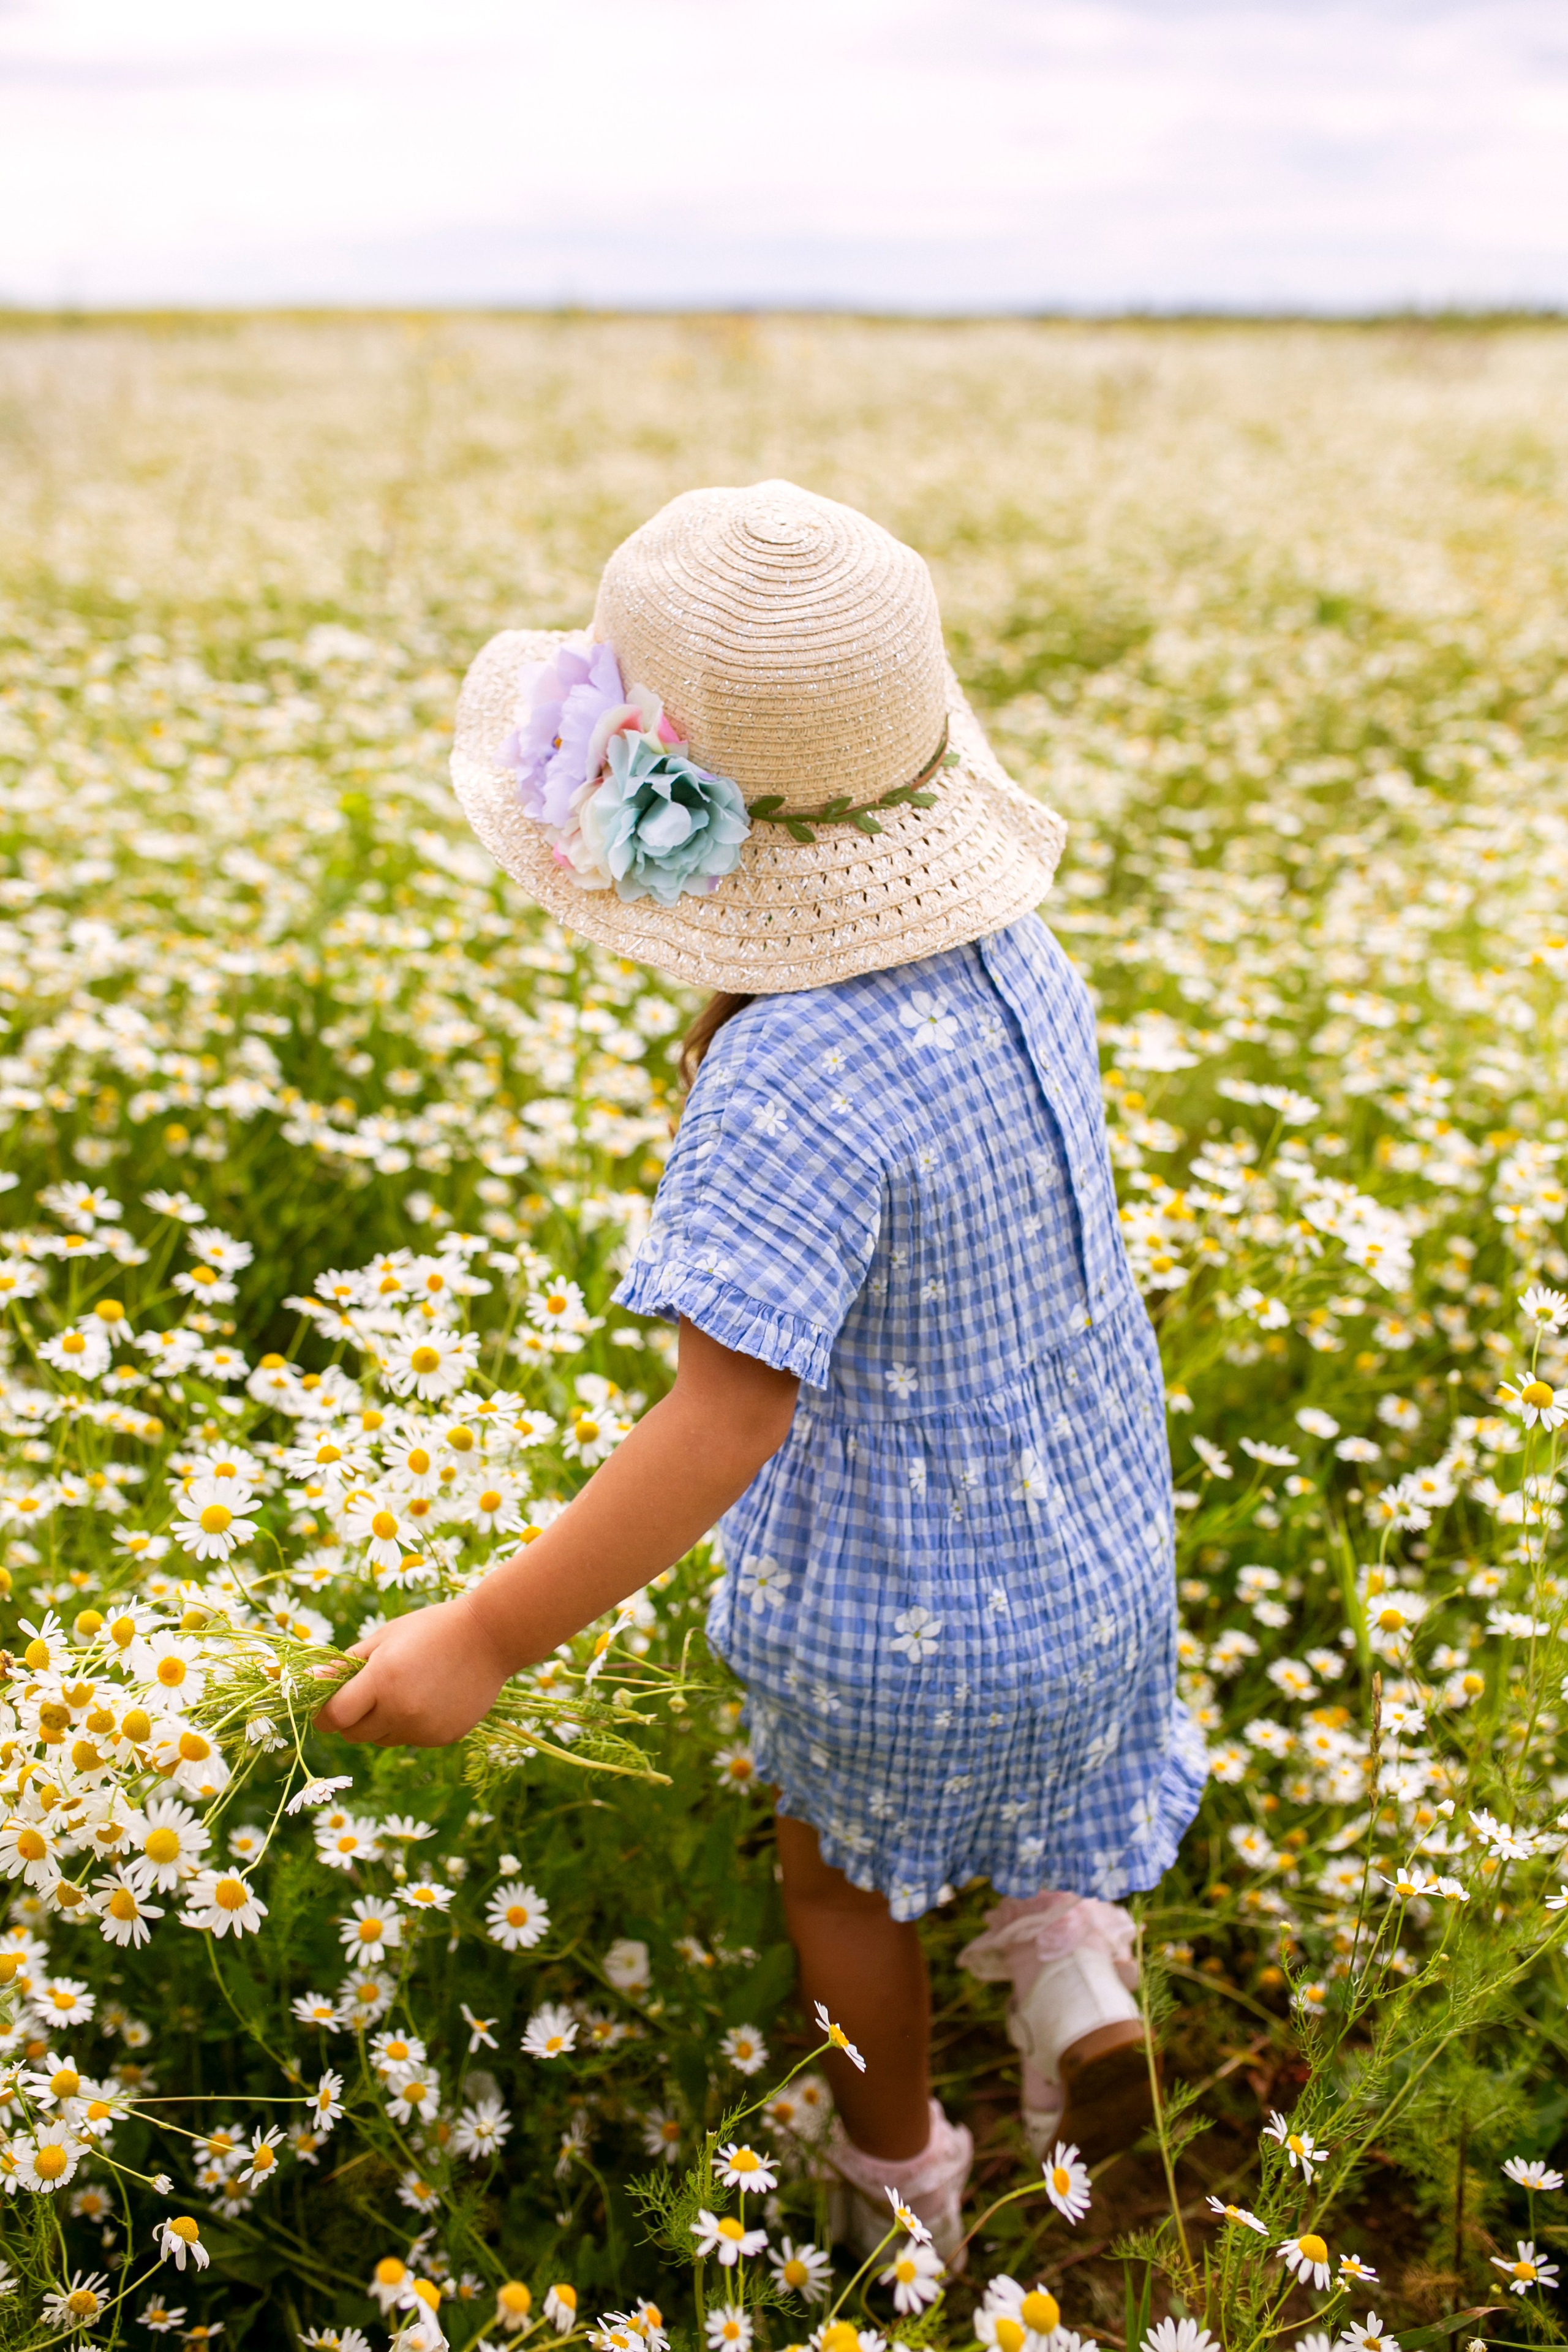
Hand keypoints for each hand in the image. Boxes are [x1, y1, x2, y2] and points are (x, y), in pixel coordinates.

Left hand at [315, 1593, 513, 1748]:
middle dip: (351, 1719)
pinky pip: (411, 1739)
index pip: (334, 1718)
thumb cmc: (432, 1628)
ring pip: (382, 1740)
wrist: (491, 1636)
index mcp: (381, 1680)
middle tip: (366, 1694)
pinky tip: (430, 1697)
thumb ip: (346, 1665)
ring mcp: (424, 1728)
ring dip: (382, 1722)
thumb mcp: (385, 1637)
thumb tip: (311, 1683)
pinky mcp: (443, 1738)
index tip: (327, 1705)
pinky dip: (411, 1725)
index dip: (324, 1714)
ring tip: (405, 1689)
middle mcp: (401, 1710)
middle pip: (354, 1735)